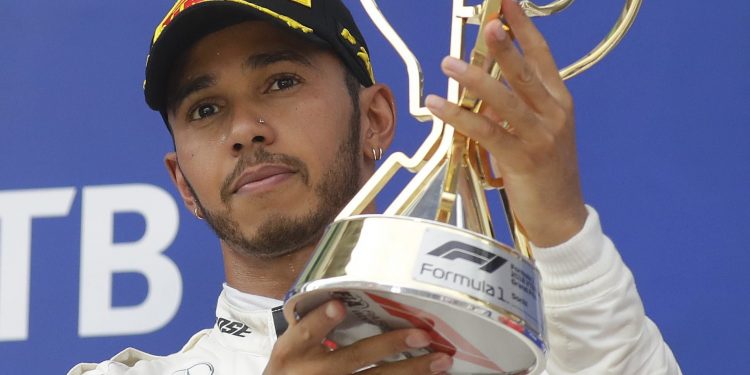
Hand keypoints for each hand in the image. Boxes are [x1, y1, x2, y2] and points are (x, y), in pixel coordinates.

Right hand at [263, 300, 452, 374]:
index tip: (339, 306)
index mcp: (292, 351)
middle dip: (390, 345)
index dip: (322, 320)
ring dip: (412, 370)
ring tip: (441, 360)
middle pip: (356, 357)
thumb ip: (313, 325)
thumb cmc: (292, 368)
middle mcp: (314, 371)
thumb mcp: (290, 347)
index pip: (306, 332)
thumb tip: (350, 292)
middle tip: (421, 334)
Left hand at [425, 0, 587, 246]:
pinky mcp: (522, 159)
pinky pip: (486, 132)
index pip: (543, 57)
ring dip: (474, 79)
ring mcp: (540, 137)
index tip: (507, 4)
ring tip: (447, 62)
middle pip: (526, 72)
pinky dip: (459, 117)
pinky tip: (438, 106)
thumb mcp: (538, 134)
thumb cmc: (547, 173)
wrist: (562, 217)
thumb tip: (481, 92)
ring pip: (504, 100)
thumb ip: (514, 109)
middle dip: (504, 45)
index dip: (524, 29)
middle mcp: (554, 114)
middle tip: (486, 24)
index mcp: (560, 102)